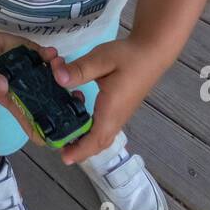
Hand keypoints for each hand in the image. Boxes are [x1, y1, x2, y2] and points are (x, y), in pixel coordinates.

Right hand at [0, 28, 64, 146]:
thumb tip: (3, 86)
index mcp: (19, 105)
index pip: (38, 128)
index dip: (53, 133)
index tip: (63, 123)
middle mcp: (32, 93)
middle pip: (57, 105)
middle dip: (68, 101)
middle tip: (72, 91)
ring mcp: (37, 75)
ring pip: (59, 80)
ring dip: (63, 72)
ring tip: (55, 63)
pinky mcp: (39, 57)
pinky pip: (52, 60)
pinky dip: (54, 56)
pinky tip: (49, 52)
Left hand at [55, 37, 157, 165]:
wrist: (152, 51)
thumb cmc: (128, 57)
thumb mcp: (101, 59)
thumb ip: (80, 69)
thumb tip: (57, 78)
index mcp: (111, 110)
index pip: (96, 139)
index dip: (80, 151)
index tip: (64, 158)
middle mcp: (117, 117)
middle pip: (98, 143)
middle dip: (79, 148)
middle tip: (59, 144)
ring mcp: (120, 114)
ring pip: (102, 136)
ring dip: (85, 138)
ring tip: (65, 128)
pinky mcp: (121, 108)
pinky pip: (105, 127)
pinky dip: (90, 127)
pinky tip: (79, 107)